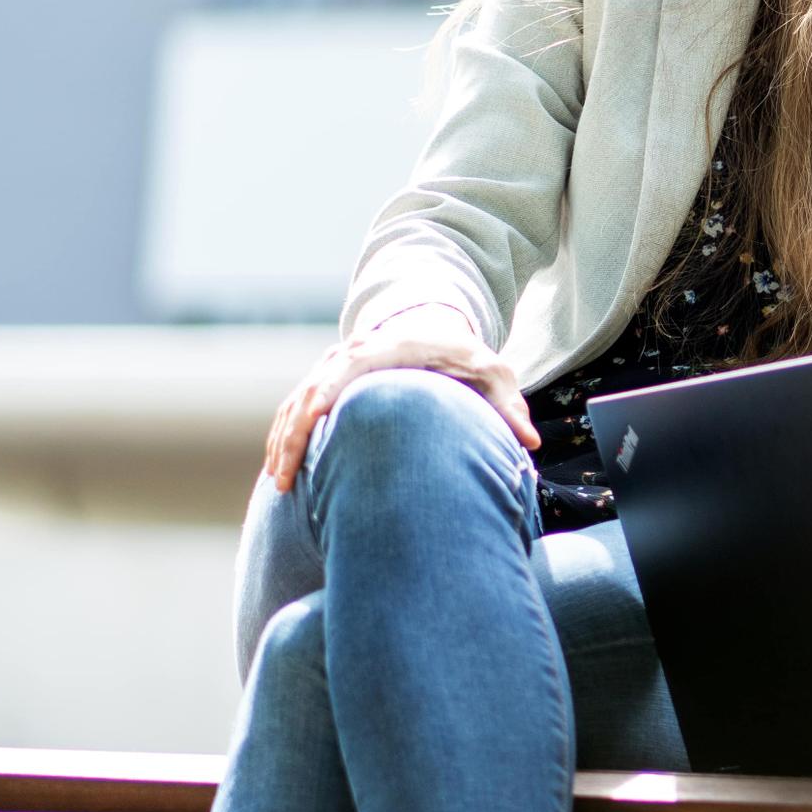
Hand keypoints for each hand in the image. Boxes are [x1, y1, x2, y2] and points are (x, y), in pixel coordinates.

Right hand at [263, 312, 536, 490]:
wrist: (430, 324)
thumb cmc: (462, 353)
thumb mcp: (491, 371)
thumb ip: (509, 405)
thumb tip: (532, 442)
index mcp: (384, 349)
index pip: (345, 369)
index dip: (323, 396)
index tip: (310, 427)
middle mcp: (348, 356)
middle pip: (308, 394)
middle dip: (292, 436)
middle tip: (286, 481)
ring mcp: (331, 369)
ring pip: (294, 405)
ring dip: (282, 442)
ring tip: (278, 486)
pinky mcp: (323, 384)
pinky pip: (294, 410)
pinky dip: (283, 437)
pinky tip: (280, 472)